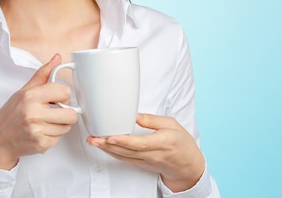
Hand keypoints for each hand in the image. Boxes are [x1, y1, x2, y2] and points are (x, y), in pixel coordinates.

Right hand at [0, 54, 77, 168]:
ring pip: (67, 127)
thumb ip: (43, 74)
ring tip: (46, 122)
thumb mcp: (24, 91)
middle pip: (71, 114)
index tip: (58, 98)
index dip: (64, 95)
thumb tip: (57, 58)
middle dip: (66, 113)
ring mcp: (37, 130)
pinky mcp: (40, 144)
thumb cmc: (10, 114)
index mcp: (31, 96)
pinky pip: (59, 138)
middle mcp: (33, 113)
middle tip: (56, 111)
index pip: (65, 92)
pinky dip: (53, 135)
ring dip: (60, 125)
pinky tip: (42, 131)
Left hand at [87, 113, 205, 191]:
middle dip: (108, 145)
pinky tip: (104, 148)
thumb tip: (135, 116)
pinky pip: (125, 160)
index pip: (140, 143)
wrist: (187, 164)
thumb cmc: (182, 142)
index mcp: (163, 142)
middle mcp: (153, 154)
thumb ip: (152, 120)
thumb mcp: (172, 124)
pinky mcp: (142, 165)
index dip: (124, 141)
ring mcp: (147, 162)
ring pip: (124, 157)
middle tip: (93, 138)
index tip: (111, 137)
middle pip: (127, 151)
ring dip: (107, 150)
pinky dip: (113, 154)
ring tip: (94, 142)